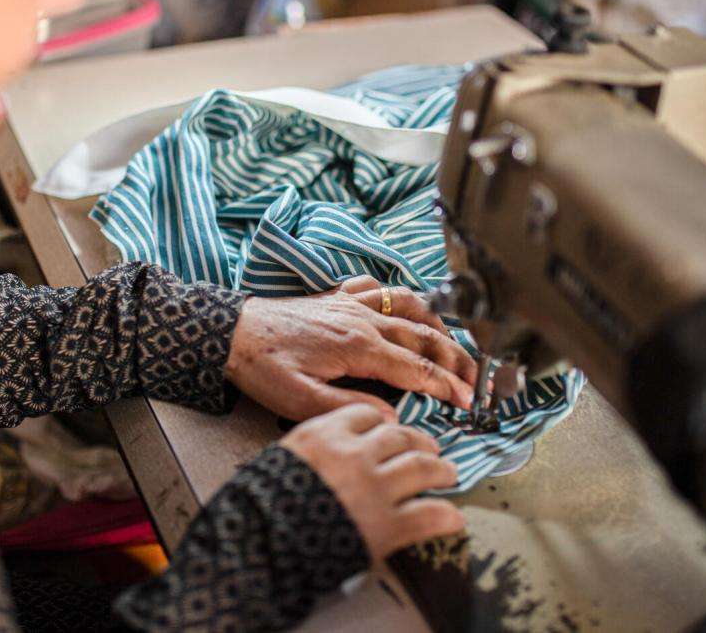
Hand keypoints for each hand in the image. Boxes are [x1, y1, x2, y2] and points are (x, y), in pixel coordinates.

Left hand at [225, 275, 477, 420]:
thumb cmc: (260, 367)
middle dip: (456, 358)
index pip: (416, 368)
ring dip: (438, 324)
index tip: (468, 401)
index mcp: (357, 347)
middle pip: (423, 336)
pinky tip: (407, 306)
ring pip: (408, 307)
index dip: (446, 386)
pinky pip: (379, 287)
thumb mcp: (297, 401)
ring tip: (456, 343)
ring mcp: (350, 303)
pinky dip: (401, 296)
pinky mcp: (336, 296)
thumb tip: (393, 418)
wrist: (229, 330)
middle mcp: (361, 319)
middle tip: (475, 379)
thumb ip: (348, 409)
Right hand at [282, 404, 464, 558]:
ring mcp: (376, 489)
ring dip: (441, 470)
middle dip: (419, 440)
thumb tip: (328, 449)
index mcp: (326, 435)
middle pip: (400, 436)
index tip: (390, 428)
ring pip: (422, 466)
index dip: (383, 421)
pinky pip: (429, 516)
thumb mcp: (282, 458)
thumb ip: (312, 447)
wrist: (262, 544)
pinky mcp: (388, 526)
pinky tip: (452, 518)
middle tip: (429, 447)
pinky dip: (446, 517)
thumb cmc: (265, 505)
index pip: (366, 414)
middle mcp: (356, 456)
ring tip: (448, 473)